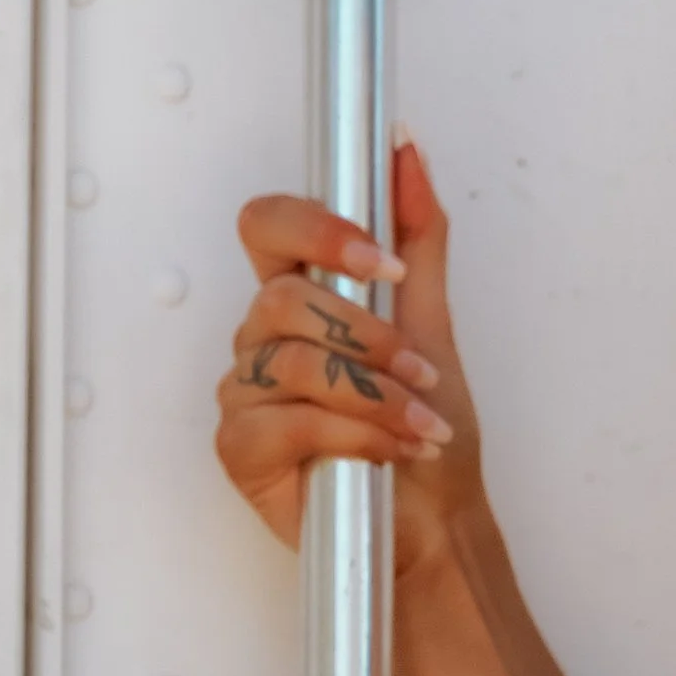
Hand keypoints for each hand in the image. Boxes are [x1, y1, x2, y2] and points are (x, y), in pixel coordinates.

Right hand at [214, 134, 485, 573]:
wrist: (436, 523)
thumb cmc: (428, 434)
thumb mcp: (433, 324)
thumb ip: (417, 238)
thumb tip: (405, 152)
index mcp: (300, 298)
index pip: (267, 224)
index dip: (316, 229)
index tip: (380, 261)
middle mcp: (262, 338)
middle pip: (282, 296)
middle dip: (368, 335)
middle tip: (420, 369)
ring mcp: (244, 393)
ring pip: (290, 362)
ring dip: (373, 393)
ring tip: (421, 421)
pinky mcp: (239, 449)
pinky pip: (284, 421)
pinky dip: (353, 433)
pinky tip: (390, 451)